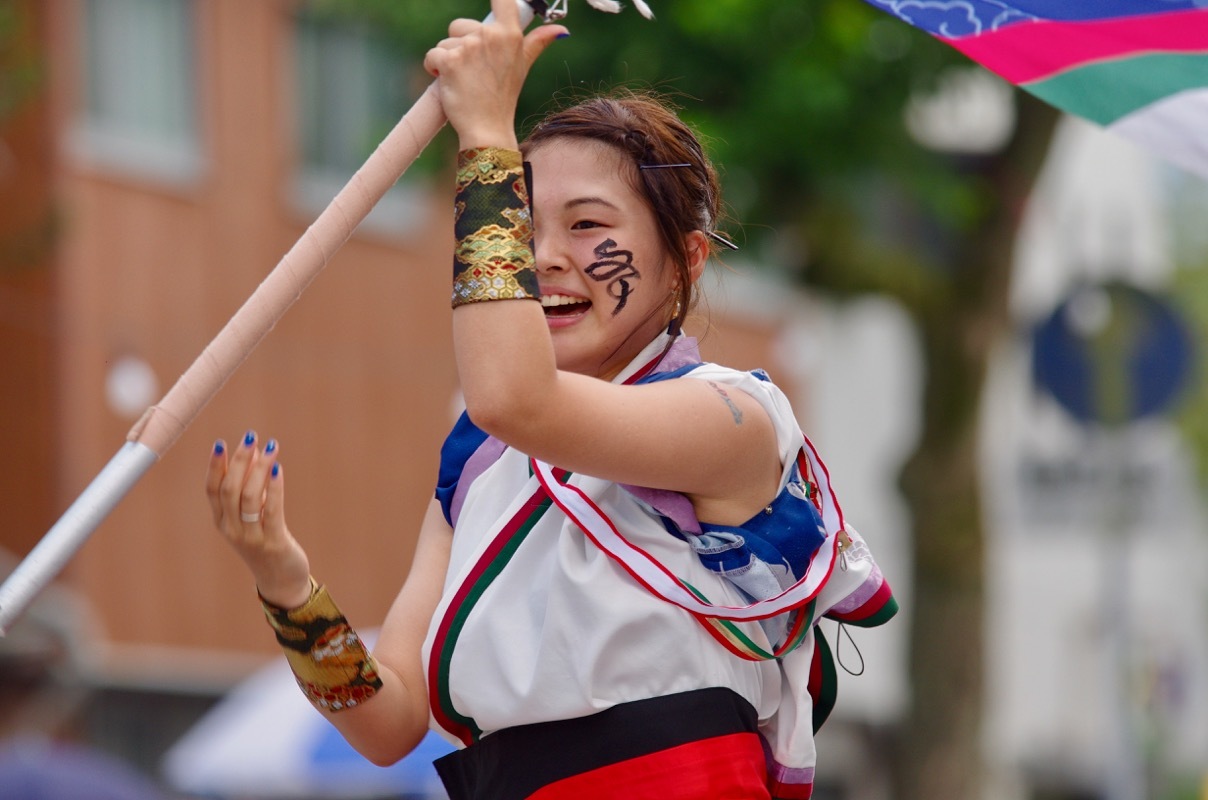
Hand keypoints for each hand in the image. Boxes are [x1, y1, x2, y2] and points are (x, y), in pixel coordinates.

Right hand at [205, 431, 311, 608]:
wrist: (280, 579)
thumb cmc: (266, 540)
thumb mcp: (253, 514)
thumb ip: (252, 486)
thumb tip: (255, 451)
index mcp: (222, 521)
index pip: (211, 490)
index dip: (214, 466)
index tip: (220, 442)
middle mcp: (231, 529)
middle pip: (230, 489)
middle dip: (239, 460)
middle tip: (251, 437)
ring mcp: (250, 537)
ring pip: (249, 497)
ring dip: (259, 468)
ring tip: (271, 447)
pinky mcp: (273, 541)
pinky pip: (271, 510)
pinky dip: (274, 487)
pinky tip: (278, 468)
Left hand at [423, 0, 567, 148]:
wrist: (487, 129)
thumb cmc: (504, 98)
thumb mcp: (523, 66)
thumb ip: (538, 42)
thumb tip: (561, 30)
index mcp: (509, 35)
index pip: (502, 0)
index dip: (495, 1)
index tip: (490, 12)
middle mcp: (489, 37)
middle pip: (460, 25)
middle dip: (460, 46)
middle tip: (474, 71)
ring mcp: (468, 49)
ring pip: (445, 42)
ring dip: (449, 61)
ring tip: (464, 80)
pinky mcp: (449, 62)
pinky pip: (433, 55)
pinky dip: (435, 68)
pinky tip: (447, 81)